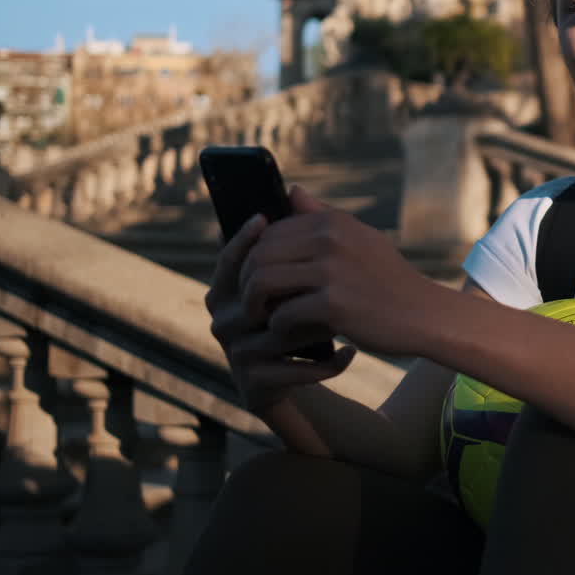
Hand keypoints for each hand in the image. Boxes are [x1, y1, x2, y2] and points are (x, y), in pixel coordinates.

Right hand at [205, 213, 354, 414]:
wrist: (303, 373)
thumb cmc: (301, 317)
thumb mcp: (300, 279)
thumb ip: (296, 241)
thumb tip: (296, 190)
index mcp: (228, 292)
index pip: (229, 262)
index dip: (242, 241)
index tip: (264, 219)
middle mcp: (224, 322)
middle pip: (251, 299)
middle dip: (290, 290)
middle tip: (326, 280)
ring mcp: (237, 355)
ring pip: (273, 336)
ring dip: (311, 328)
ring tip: (343, 321)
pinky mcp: (255, 383)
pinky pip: (289, 373)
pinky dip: (322, 366)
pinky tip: (350, 354)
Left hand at [234, 185, 443, 358]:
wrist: (424, 314)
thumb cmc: (388, 278)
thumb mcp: (359, 237)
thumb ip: (322, 214)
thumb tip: (291, 190)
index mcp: (332, 222)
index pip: (268, 232)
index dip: (251, 257)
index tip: (254, 279)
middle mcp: (330, 239)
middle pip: (259, 254)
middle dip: (246, 282)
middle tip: (251, 303)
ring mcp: (332, 271)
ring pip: (263, 282)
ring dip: (254, 305)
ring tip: (261, 319)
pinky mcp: (335, 304)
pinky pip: (284, 315)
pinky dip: (278, 328)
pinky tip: (287, 334)